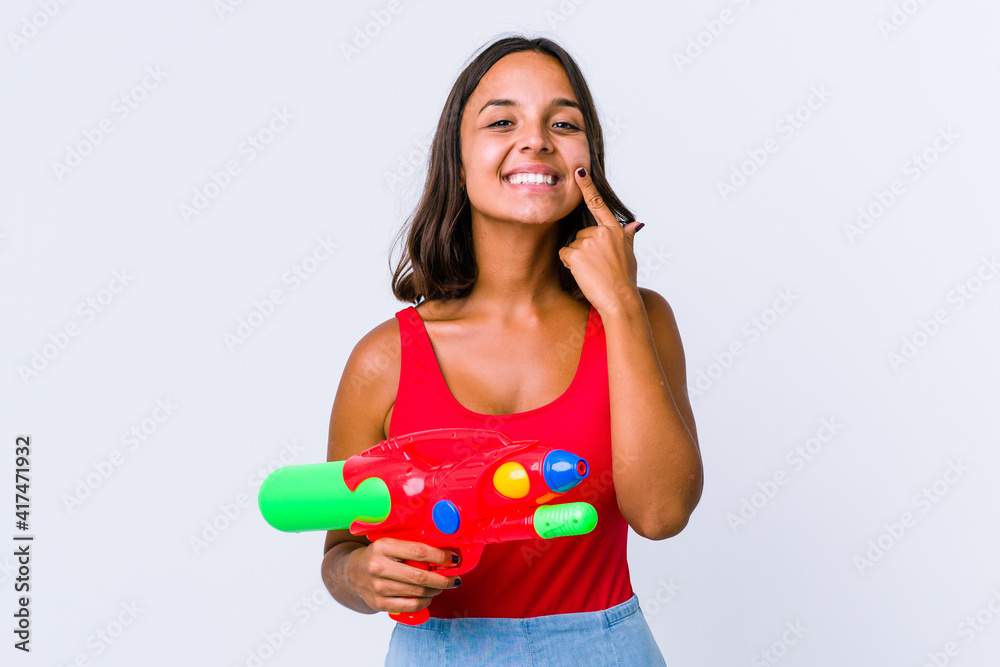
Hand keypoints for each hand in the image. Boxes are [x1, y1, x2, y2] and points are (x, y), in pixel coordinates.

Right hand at [349, 538, 461, 614]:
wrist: (351, 573)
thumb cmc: (379, 556)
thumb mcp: (391, 543)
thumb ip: (412, 546)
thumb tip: (444, 552)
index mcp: (383, 546)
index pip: (418, 551)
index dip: (439, 556)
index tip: (453, 559)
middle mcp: (378, 567)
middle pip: (420, 576)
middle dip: (443, 579)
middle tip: (454, 578)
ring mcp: (378, 587)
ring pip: (417, 592)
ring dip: (435, 590)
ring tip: (442, 586)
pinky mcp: (379, 603)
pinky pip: (410, 606)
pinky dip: (424, 602)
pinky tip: (429, 596)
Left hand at [558, 167, 643, 316]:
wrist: (620, 299)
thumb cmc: (625, 279)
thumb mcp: (630, 254)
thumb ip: (628, 236)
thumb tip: (637, 224)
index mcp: (615, 231)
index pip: (598, 205)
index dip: (588, 187)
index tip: (580, 170)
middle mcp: (602, 233)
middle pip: (581, 233)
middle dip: (584, 248)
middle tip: (597, 266)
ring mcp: (589, 242)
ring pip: (573, 245)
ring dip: (577, 258)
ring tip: (593, 271)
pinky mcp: (577, 253)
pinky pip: (564, 254)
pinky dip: (569, 264)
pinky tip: (583, 273)